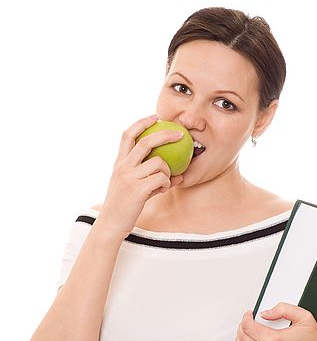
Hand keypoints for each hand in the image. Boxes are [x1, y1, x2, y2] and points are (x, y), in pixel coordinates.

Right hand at [99, 114, 184, 238]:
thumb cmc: (123, 206)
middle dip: (165, 135)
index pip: (128, 135)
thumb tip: (174, 172)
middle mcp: (123, 167)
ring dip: (167, 171)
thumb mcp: (130, 186)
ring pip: (158, 163)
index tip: (155, 117)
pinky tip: (163, 190)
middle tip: (181, 135)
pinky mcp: (137, 190)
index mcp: (119, 163)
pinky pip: (161, 179)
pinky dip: (166, 184)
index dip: (142, 123)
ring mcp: (129, 178)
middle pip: (146, 142)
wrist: (111, 224)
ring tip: (165, 182)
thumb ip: (147, 176)